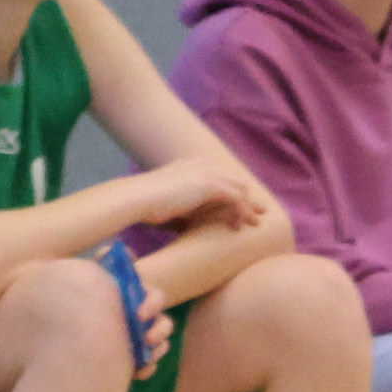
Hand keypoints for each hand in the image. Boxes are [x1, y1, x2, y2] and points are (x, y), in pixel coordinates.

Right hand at [126, 155, 269, 230]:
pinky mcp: (211, 184)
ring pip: (239, 189)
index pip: (220, 177)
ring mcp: (207, 172)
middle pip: (234, 180)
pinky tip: (240, 226)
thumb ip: (183, 212)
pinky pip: (236, 198)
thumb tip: (189, 226)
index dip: (232, 192)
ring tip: (254, 224)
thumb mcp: (168, 206)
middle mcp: (201, 165)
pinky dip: (242, 212)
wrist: (134, 199)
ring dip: (247, 207)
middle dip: (248, 197)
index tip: (239, 207)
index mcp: (189, 165)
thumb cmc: (143, 207)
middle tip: (258, 213)